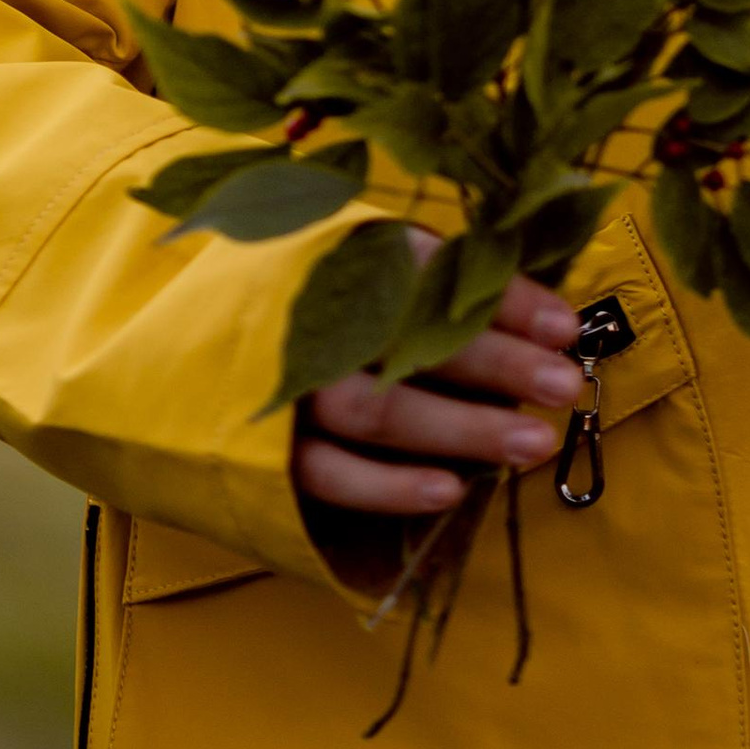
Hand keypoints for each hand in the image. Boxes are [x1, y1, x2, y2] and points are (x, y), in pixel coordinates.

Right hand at [293, 235, 585, 518]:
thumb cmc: (315, 307)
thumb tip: (540, 322)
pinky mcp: (265, 451)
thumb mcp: (368, 267)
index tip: (566, 327)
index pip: (430, 271)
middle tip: (565, 384)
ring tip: (533, 442)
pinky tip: (450, 490)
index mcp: (340, 258)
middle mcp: (311, 318)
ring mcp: (285, 387)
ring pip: (377, 411)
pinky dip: (389, 486)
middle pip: (411, 343)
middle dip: (497, 364)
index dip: (501, 300)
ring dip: (462, 429)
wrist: (182, 352)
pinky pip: (329, 473)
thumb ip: (437, 285)